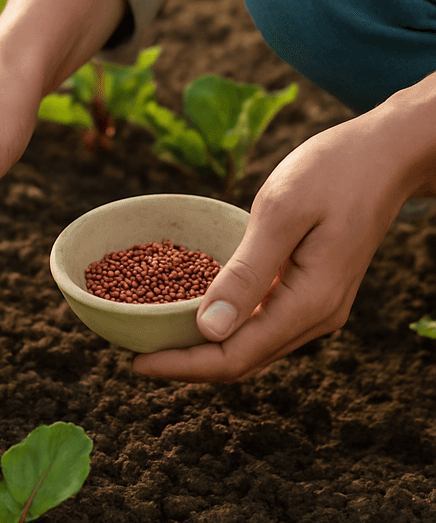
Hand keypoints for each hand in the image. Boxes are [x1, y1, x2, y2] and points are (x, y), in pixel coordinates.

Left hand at [132, 106, 430, 382]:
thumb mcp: (281, 214)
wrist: (386, 156)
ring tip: (155, 341)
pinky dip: (224, 328)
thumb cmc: (334, 172)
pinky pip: (261, 325)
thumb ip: (246, 273)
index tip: (137, 363)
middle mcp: (315, 317)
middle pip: (242, 362)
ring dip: (204, 351)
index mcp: (308, 303)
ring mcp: (316, 308)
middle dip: (187, 364)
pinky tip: (193, 315)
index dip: (183, 366)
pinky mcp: (311, 292)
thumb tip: (209, 329)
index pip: (235, 357)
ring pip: (252, 348)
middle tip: (135, 356)